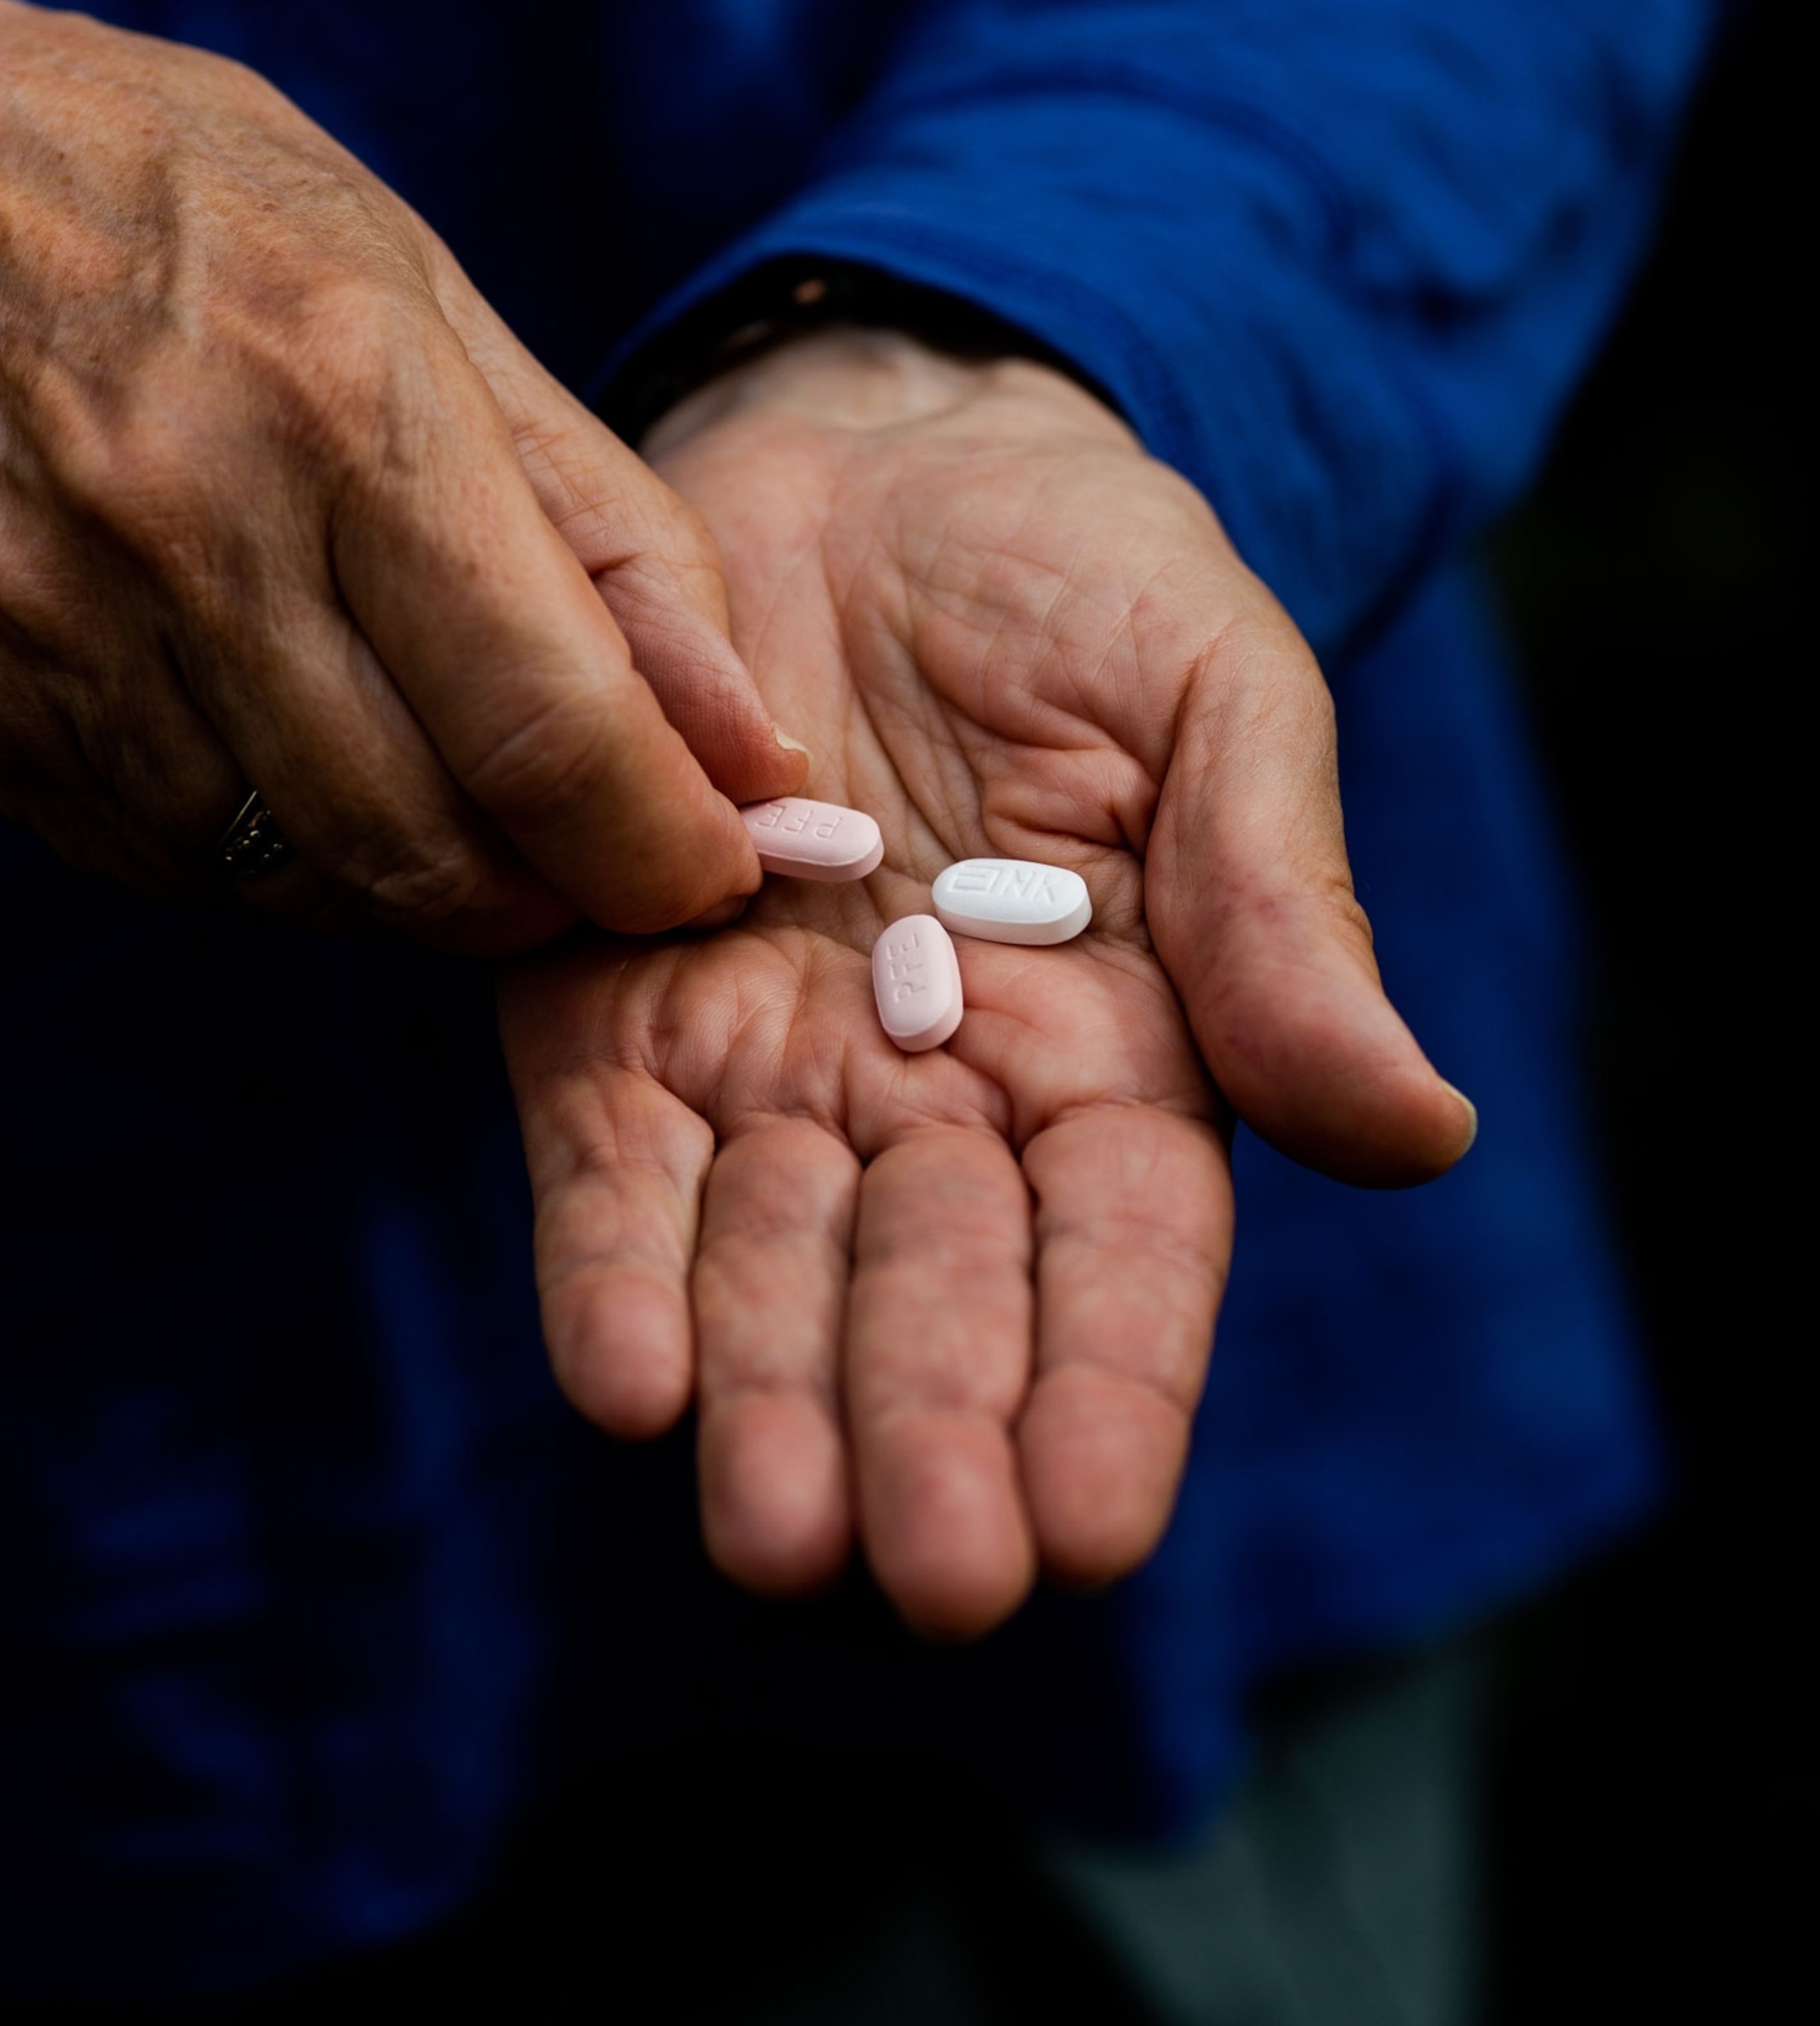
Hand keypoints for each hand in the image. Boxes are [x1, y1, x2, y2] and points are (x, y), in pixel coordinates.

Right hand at [0, 0, 800, 941]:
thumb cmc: (179, 208)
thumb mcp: (420, 298)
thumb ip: (610, 534)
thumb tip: (758, 749)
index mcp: (344, 403)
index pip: (550, 727)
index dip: (661, 849)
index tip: (711, 870)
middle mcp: (189, 532)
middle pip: (428, 848)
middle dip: (546, 895)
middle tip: (586, 853)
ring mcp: (55, 633)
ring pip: (294, 883)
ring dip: (408, 881)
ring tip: (435, 779)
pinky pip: (163, 861)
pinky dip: (263, 854)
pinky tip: (282, 751)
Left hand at [501, 328, 1474, 1633]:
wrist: (880, 453)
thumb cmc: (1091, 579)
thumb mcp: (1223, 706)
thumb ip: (1285, 910)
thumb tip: (1415, 1128)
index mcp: (1122, 1056)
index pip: (1124, 1259)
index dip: (1112, 1391)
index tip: (1097, 1526)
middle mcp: (941, 1100)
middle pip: (941, 1297)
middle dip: (932, 1432)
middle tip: (925, 1572)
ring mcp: (775, 1062)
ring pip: (769, 1266)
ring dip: (766, 1399)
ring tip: (768, 1531)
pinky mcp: (619, 1001)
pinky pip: (612, 1157)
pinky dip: (610, 1266)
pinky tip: (622, 1381)